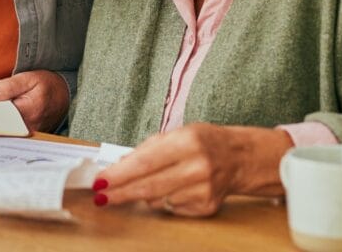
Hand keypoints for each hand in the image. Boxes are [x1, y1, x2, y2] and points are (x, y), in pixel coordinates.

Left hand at [0, 70, 69, 132]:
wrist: (67, 94)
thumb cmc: (48, 84)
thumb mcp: (29, 78)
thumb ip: (8, 86)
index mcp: (27, 111)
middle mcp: (29, 127)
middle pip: (1, 126)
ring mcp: (30, 133)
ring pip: (6, 130)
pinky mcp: (30, 135)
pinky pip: (12, 131)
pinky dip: (3, 124)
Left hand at [93, 124, 292, 216]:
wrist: (240, 157)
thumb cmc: (205, 141)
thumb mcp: (178, 134)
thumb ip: (149, 149)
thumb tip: (119, 167)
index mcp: (187, 141)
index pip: (145, 162)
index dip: (119, 174)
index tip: (101, 182)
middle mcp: (197, 166)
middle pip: (149, 186)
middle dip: (121, 193)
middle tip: (102, 197)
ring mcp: (204, 189)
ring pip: (158, 199)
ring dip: (142, 195)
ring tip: (139, 187)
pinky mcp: (207, 206)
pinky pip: (172, 207)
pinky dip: (164, 200)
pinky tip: (172, 188)